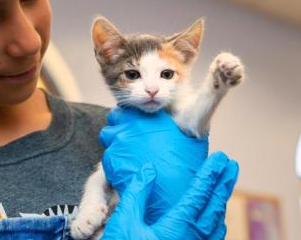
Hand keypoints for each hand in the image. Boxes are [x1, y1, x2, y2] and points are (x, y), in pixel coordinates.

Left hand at [100, 107, 208, 223]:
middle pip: (115, 117)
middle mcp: (131, 126)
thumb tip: (190, 123)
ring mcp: (118, 142)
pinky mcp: (110, 161)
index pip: (131, 107)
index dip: (132, 115)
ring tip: (127, 153)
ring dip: (115, 141)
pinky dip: (114, 160)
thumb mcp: (193, 141)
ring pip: (108, 135)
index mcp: (150, 117)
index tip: (135, 123)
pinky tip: (126, 168)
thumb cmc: (185, 168)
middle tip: (129, 136)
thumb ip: (187, 126)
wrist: (171, 194)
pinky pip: (107, 155)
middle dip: (120, 124)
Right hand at [101, 153, 238, 239]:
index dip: (210, 174)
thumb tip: (149, 169)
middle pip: (214, 207)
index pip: (199, 194)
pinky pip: (212, 239)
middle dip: (224, 183)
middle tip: (232, 164)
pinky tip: (217, 218)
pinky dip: (217, 223)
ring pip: (216, 223)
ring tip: (225, 184)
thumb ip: (138, 194)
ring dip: (222, 201)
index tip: (220, 158)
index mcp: (176, 228)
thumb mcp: (125, 222)